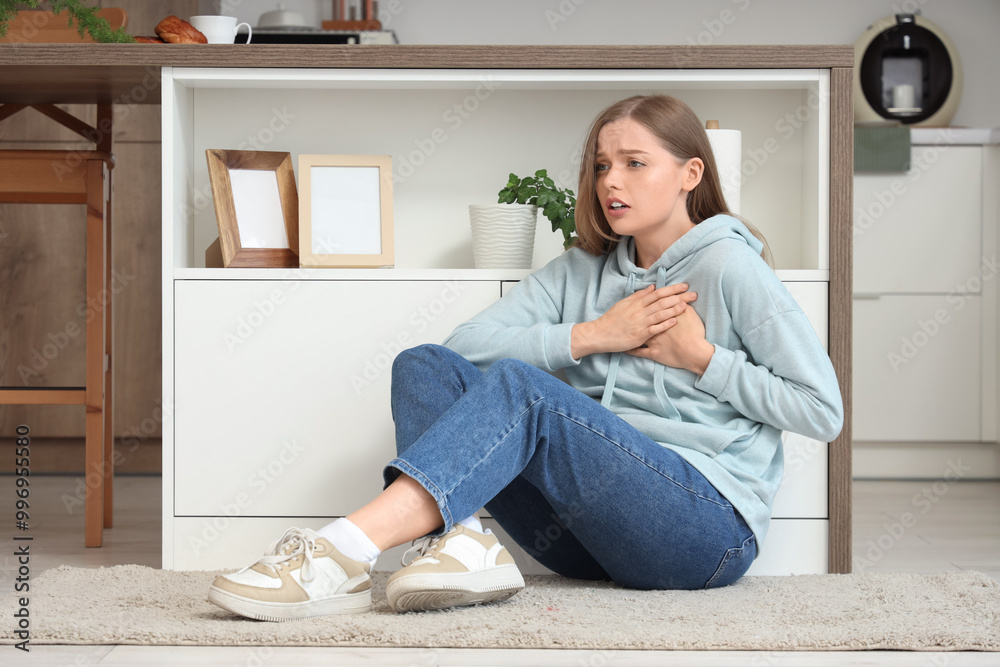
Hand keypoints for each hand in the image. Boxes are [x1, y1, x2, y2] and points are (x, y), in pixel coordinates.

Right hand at [571, 283, 696, 358]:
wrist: (600, 334)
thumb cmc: (612, 319)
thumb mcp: (623, 304)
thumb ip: (638, 296)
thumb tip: (652, 287)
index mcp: (636, 303)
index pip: (658, 293)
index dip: (672, 289)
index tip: (684, 286)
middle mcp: (639, 311)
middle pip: (662, 302)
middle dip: (679, 297)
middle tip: (693, 294)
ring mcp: (640, 323)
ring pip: (660, 314)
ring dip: (674, 309)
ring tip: (686, 305)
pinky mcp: (639, 335)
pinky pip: (654, 329)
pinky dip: (665, 324)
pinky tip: (675, 321)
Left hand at [627, 302, 713, 374]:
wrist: (694, 352)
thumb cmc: (694, 333)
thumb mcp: (691, 315)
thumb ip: (683, 306)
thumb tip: (681, 300)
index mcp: (662, 316)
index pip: (653, 306)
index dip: (648, 304)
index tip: (643, 304)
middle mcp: (654, 327)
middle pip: (642, 319)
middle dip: (635, 316)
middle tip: (630, 315)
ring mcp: (652, 340)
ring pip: (637, 334)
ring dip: (629, 331)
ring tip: (621, 328)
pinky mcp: (653, 353)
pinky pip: (638, 352)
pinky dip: (631, 350)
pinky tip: (626, 348)